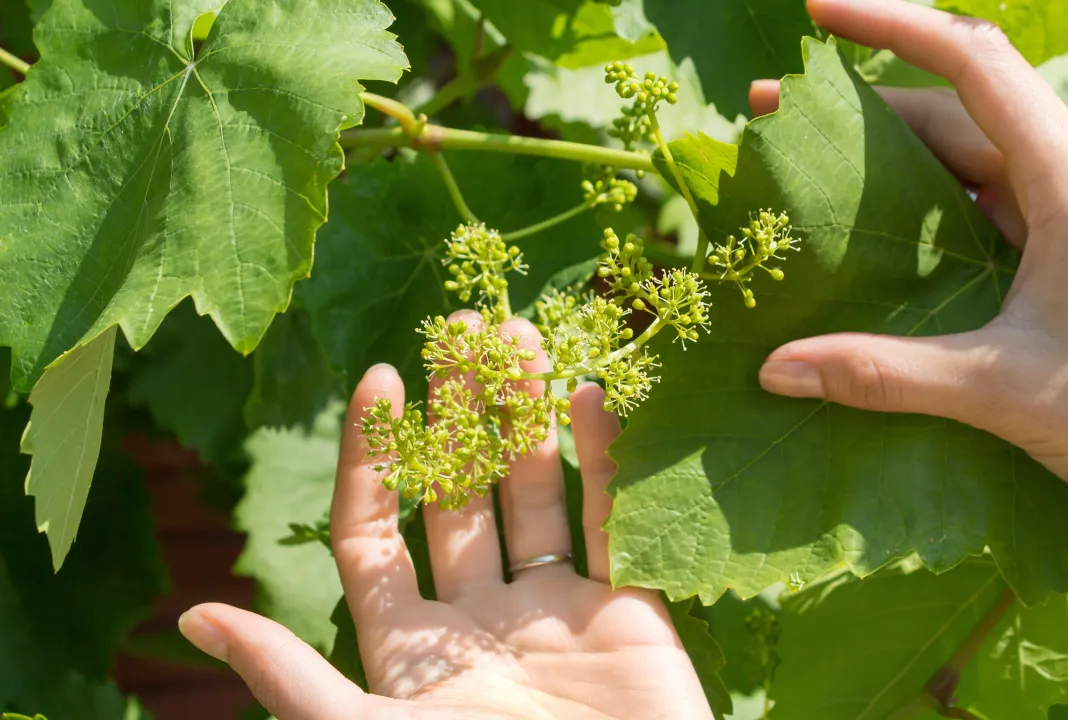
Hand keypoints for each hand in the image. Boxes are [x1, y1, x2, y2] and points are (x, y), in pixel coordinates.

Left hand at [178, 313, 711, 719]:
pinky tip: (587, 393)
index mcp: (411, 648)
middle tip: (461, 330)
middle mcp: (479, 617)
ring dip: (527, 415)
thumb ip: (290, 677)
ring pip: (532, 491)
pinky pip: (608, 518)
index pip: (375, 531)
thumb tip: (191, 615)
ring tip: (520, 336)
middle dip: (458, 413)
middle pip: (459, 494)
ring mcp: (553, 609)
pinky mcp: (627, 609)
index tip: (381, 378)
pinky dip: (604, 456)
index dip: (375, 455)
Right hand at [752, 0, 1067, 582]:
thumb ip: (885, 372)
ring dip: (894, 159)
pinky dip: (929, 211)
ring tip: (810, 172)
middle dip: (864, 106)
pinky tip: (880, 240)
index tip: (818, 10)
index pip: (973, 64)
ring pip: (972, 160)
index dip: (892, 23)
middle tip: (774, 115)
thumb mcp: (1000, 389)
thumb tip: (774, 368)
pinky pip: (989, 208)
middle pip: (959, 109)